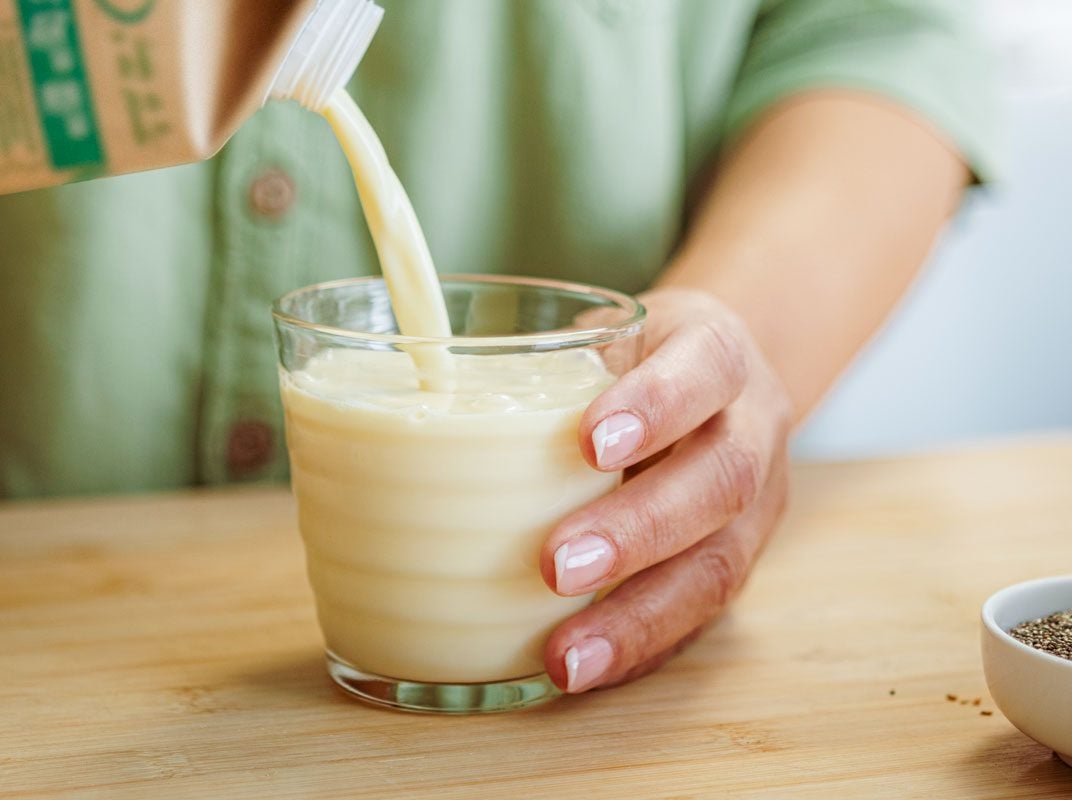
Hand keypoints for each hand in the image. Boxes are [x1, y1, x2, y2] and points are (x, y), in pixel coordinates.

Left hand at [541, 287, 793, 691]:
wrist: (715, 382)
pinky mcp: (738, 564)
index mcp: (715, 352)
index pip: (706, 368)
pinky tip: (587, 671)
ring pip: (720, 566)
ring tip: (566, 656)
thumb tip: (420, 410)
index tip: (587, 442)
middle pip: (721, 480)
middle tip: (556, 566)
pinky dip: (642, 648)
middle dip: (638, 530)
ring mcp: (755, 506)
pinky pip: (701, 617)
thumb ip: (544, 365)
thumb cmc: (632, 360)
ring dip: (638, 617)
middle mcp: (749, 429)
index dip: (657, 405)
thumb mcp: (601, 336)